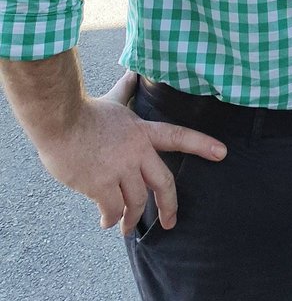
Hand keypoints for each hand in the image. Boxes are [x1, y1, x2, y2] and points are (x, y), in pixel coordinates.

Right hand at [35, 71, 226, 234]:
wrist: (59, 122)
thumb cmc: (84, 112)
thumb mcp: (113, 100)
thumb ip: (125, 90)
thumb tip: (132, 73)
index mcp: (143, 132)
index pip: (179, 137)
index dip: (202, 144)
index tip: (222, 153)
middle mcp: (137, 152)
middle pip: (163, 183)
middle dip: (169, 206)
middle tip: (170, 223)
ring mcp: (120, 169)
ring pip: (136, 201)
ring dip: (131, 218)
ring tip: (126, 227)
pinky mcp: (101, 184)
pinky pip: (112, 208)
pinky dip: (111, 218)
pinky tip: (107, 222)